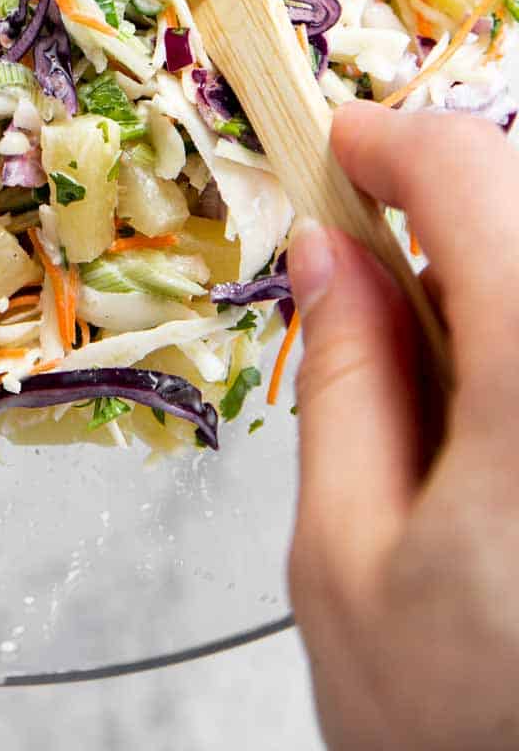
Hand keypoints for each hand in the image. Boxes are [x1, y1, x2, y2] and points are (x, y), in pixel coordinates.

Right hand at [288, 102, 518, 749]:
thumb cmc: (462, 745)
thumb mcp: (346, 562)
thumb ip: (345, 380)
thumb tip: (333, 254)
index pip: (476, 181)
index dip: (396, 143)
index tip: (343, 149)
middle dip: (456, 210)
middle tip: (375, 273)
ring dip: (501, 282)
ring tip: (445, 371)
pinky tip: (502, 418)